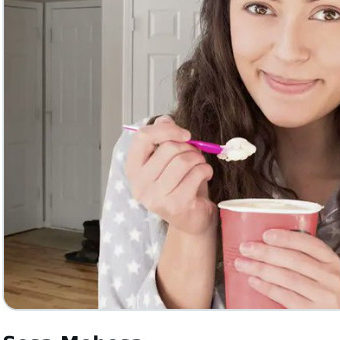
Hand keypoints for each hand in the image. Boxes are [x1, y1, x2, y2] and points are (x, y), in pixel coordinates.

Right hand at [124, 115, 216, 235]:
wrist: (191, 220)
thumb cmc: (180, 187)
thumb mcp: (168, 161)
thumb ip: (163, 139)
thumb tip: (165, 120)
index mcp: (133, 169)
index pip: (142, 137)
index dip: (166, 130)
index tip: (184, 134)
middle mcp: (140, 184)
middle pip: (169, 148)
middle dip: (189, 148)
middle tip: (195, 156)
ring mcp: (156, 197)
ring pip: (184, 160)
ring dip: (199, 159)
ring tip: (200, 166)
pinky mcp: (176, 204)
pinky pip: (196, 173)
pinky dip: (206, 170)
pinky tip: (205, 176)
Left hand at [234, 229, 339, 308]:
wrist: (331, 326)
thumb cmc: (320, 296)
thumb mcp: (319, 275)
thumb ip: (301, 261)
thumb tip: (267, 245)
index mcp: (331, 261)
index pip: (309, 244)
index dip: (287, 238)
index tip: (266, 235)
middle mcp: (330, 277)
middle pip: (295, 260)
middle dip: (267, 252)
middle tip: (246, 248)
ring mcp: (323, 295)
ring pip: (288, 278)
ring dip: (262, 269)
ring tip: (243, 264)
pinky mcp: (311, 311)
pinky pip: (286, 296)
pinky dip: (267, 287)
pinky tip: (254, 281)